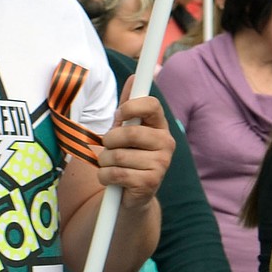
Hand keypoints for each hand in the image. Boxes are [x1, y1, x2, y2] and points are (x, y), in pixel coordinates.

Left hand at [98, 87, 172, 210]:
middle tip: (109, 147)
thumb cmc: (128, 156)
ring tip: (110, 165)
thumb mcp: (126, 130)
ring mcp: (162, 164)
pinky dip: (104, 177)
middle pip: (129, 133)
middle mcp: (167, 143)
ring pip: (118, 156)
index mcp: (160, 126)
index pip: (152, 105)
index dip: (131, 107)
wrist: (132, 194)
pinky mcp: (150, 183)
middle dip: (109, 141)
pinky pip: (116, 174)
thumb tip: (134, 76)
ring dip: (104, 162)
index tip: (119, 115)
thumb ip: (129, 106)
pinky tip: (111, 179)